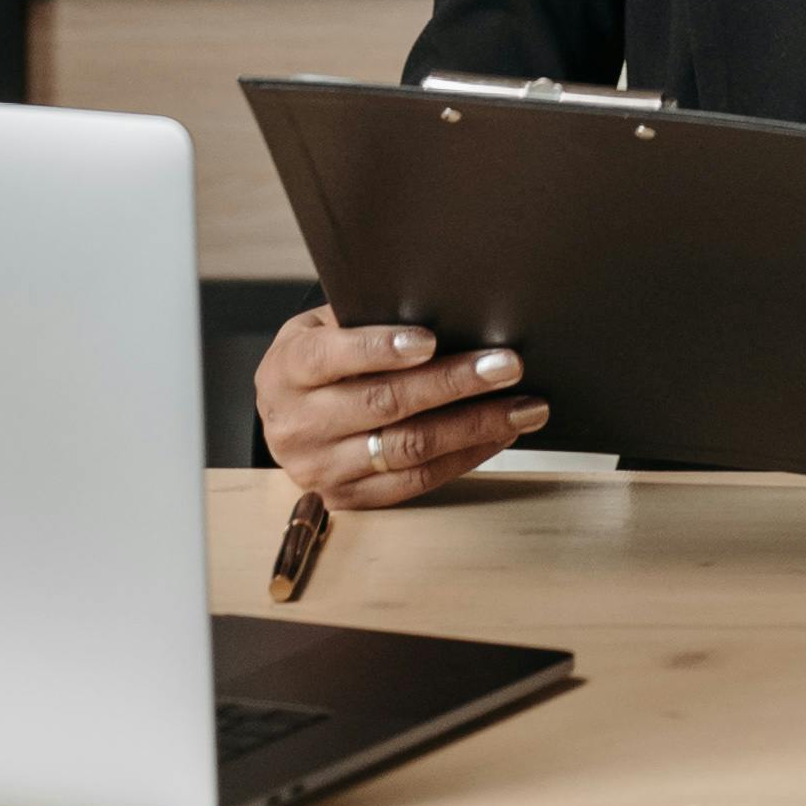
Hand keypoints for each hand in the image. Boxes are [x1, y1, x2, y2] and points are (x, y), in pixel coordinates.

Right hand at [254, 309, 548, 503]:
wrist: (282, 413)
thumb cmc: (319, 356)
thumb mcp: (324, 325)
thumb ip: (368, 318)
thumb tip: (448, 307)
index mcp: (287, 370)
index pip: (333, 357)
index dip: (382, 348)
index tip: (432, 339)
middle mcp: (297, 425)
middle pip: (384, 404)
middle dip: (453, 382)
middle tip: (507, 365)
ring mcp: (321, 468)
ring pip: (407, 447)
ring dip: (474, 425)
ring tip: (523, 405)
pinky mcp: (347, 498)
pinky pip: (414, 481)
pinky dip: (464, 456)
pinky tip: (498, 433)